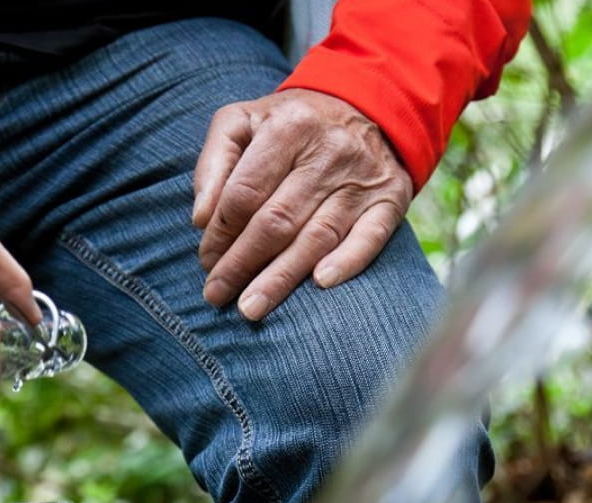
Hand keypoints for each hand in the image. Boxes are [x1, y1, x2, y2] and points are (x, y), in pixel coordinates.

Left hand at [192, 89, 413, 320]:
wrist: (367, 106)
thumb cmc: (289, 124)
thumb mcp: (242, 121)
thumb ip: (213, 164)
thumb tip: (201, 219)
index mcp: (288, 126)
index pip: (245, 192)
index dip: (220, 233)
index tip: (206, 261)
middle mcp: (328, 151)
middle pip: (277, 220)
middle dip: (241, 264)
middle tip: (217, 295)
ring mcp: (362, 178)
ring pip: (317, 236)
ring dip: (281, 278)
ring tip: (250, 308)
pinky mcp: (391, 199)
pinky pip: (370, 237)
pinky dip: (347, 262)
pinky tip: (320, 284)